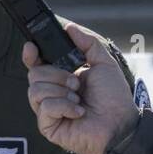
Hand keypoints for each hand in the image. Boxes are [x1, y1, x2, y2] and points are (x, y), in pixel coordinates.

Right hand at [23, 21, 138, 153]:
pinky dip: (64, 106)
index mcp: (61, 77)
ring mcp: (48, 111)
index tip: (31, 47)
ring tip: (79, 98)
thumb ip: (87, 43)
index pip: (36, 64)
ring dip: (62, 91)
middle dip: (57, 75)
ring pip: (36, 90)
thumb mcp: (104, 63)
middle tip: (76, 83)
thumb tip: (70, 27)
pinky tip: (78, 111)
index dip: (30, 55)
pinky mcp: (48, 126)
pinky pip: (45, 107)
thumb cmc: (114, 97)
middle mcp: (52, 93)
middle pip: (34, 74)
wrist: (121, 123)